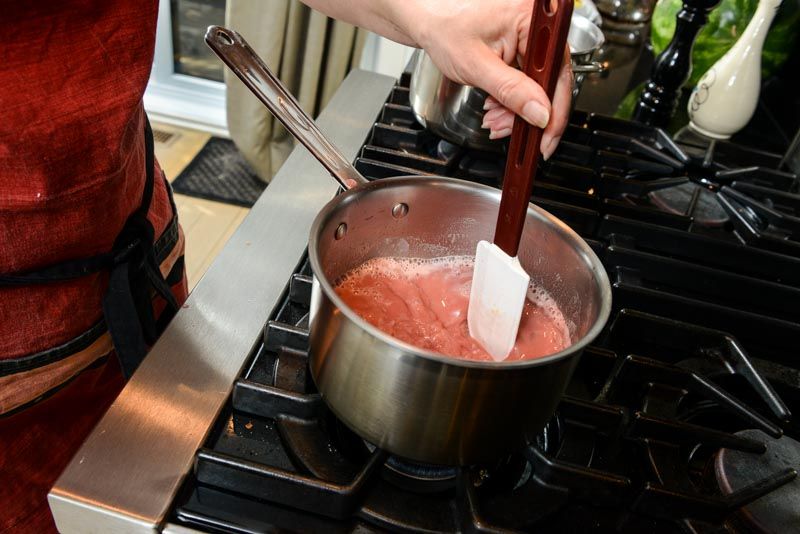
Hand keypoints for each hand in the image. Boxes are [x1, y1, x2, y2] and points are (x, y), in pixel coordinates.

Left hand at [300, 0, 572, 158]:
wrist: (425, 19)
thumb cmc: (444, 28)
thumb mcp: (478, 66)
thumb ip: (512, 92)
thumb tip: (540, 114)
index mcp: (532, 20)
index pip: (557, 74)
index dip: (554, 112)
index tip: (546, 138)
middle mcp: (536, 26)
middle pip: (547, 82)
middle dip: (526, 114)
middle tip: (510, 132)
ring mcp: (528, 37)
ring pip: (535, 85)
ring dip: (515, 110)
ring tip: (494, 120)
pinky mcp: (520, 47)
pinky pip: (524, 79)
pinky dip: (510, 99)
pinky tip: (495, 108)